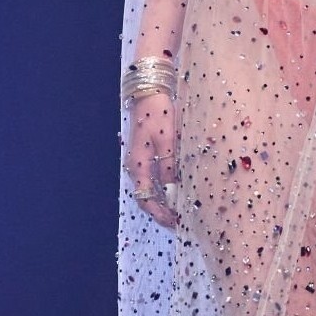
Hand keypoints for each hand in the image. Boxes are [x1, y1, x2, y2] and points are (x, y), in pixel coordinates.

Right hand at [124, 92, 178, 228]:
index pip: (144, 198)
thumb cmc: (158, 114)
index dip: (158, 212)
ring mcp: (141, 160)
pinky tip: (177, 189)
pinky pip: (154, 177)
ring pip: (150, 188)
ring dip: (163, 200)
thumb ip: (168, 165)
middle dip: (161, 210)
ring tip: (180, 209)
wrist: (150, 93)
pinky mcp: (148, 153)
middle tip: (179, 220)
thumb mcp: (166, 140)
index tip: (173, 221)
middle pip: (146, 196)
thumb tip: (172, 190)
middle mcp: (136, 166)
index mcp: (138, 164)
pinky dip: (164, 187)